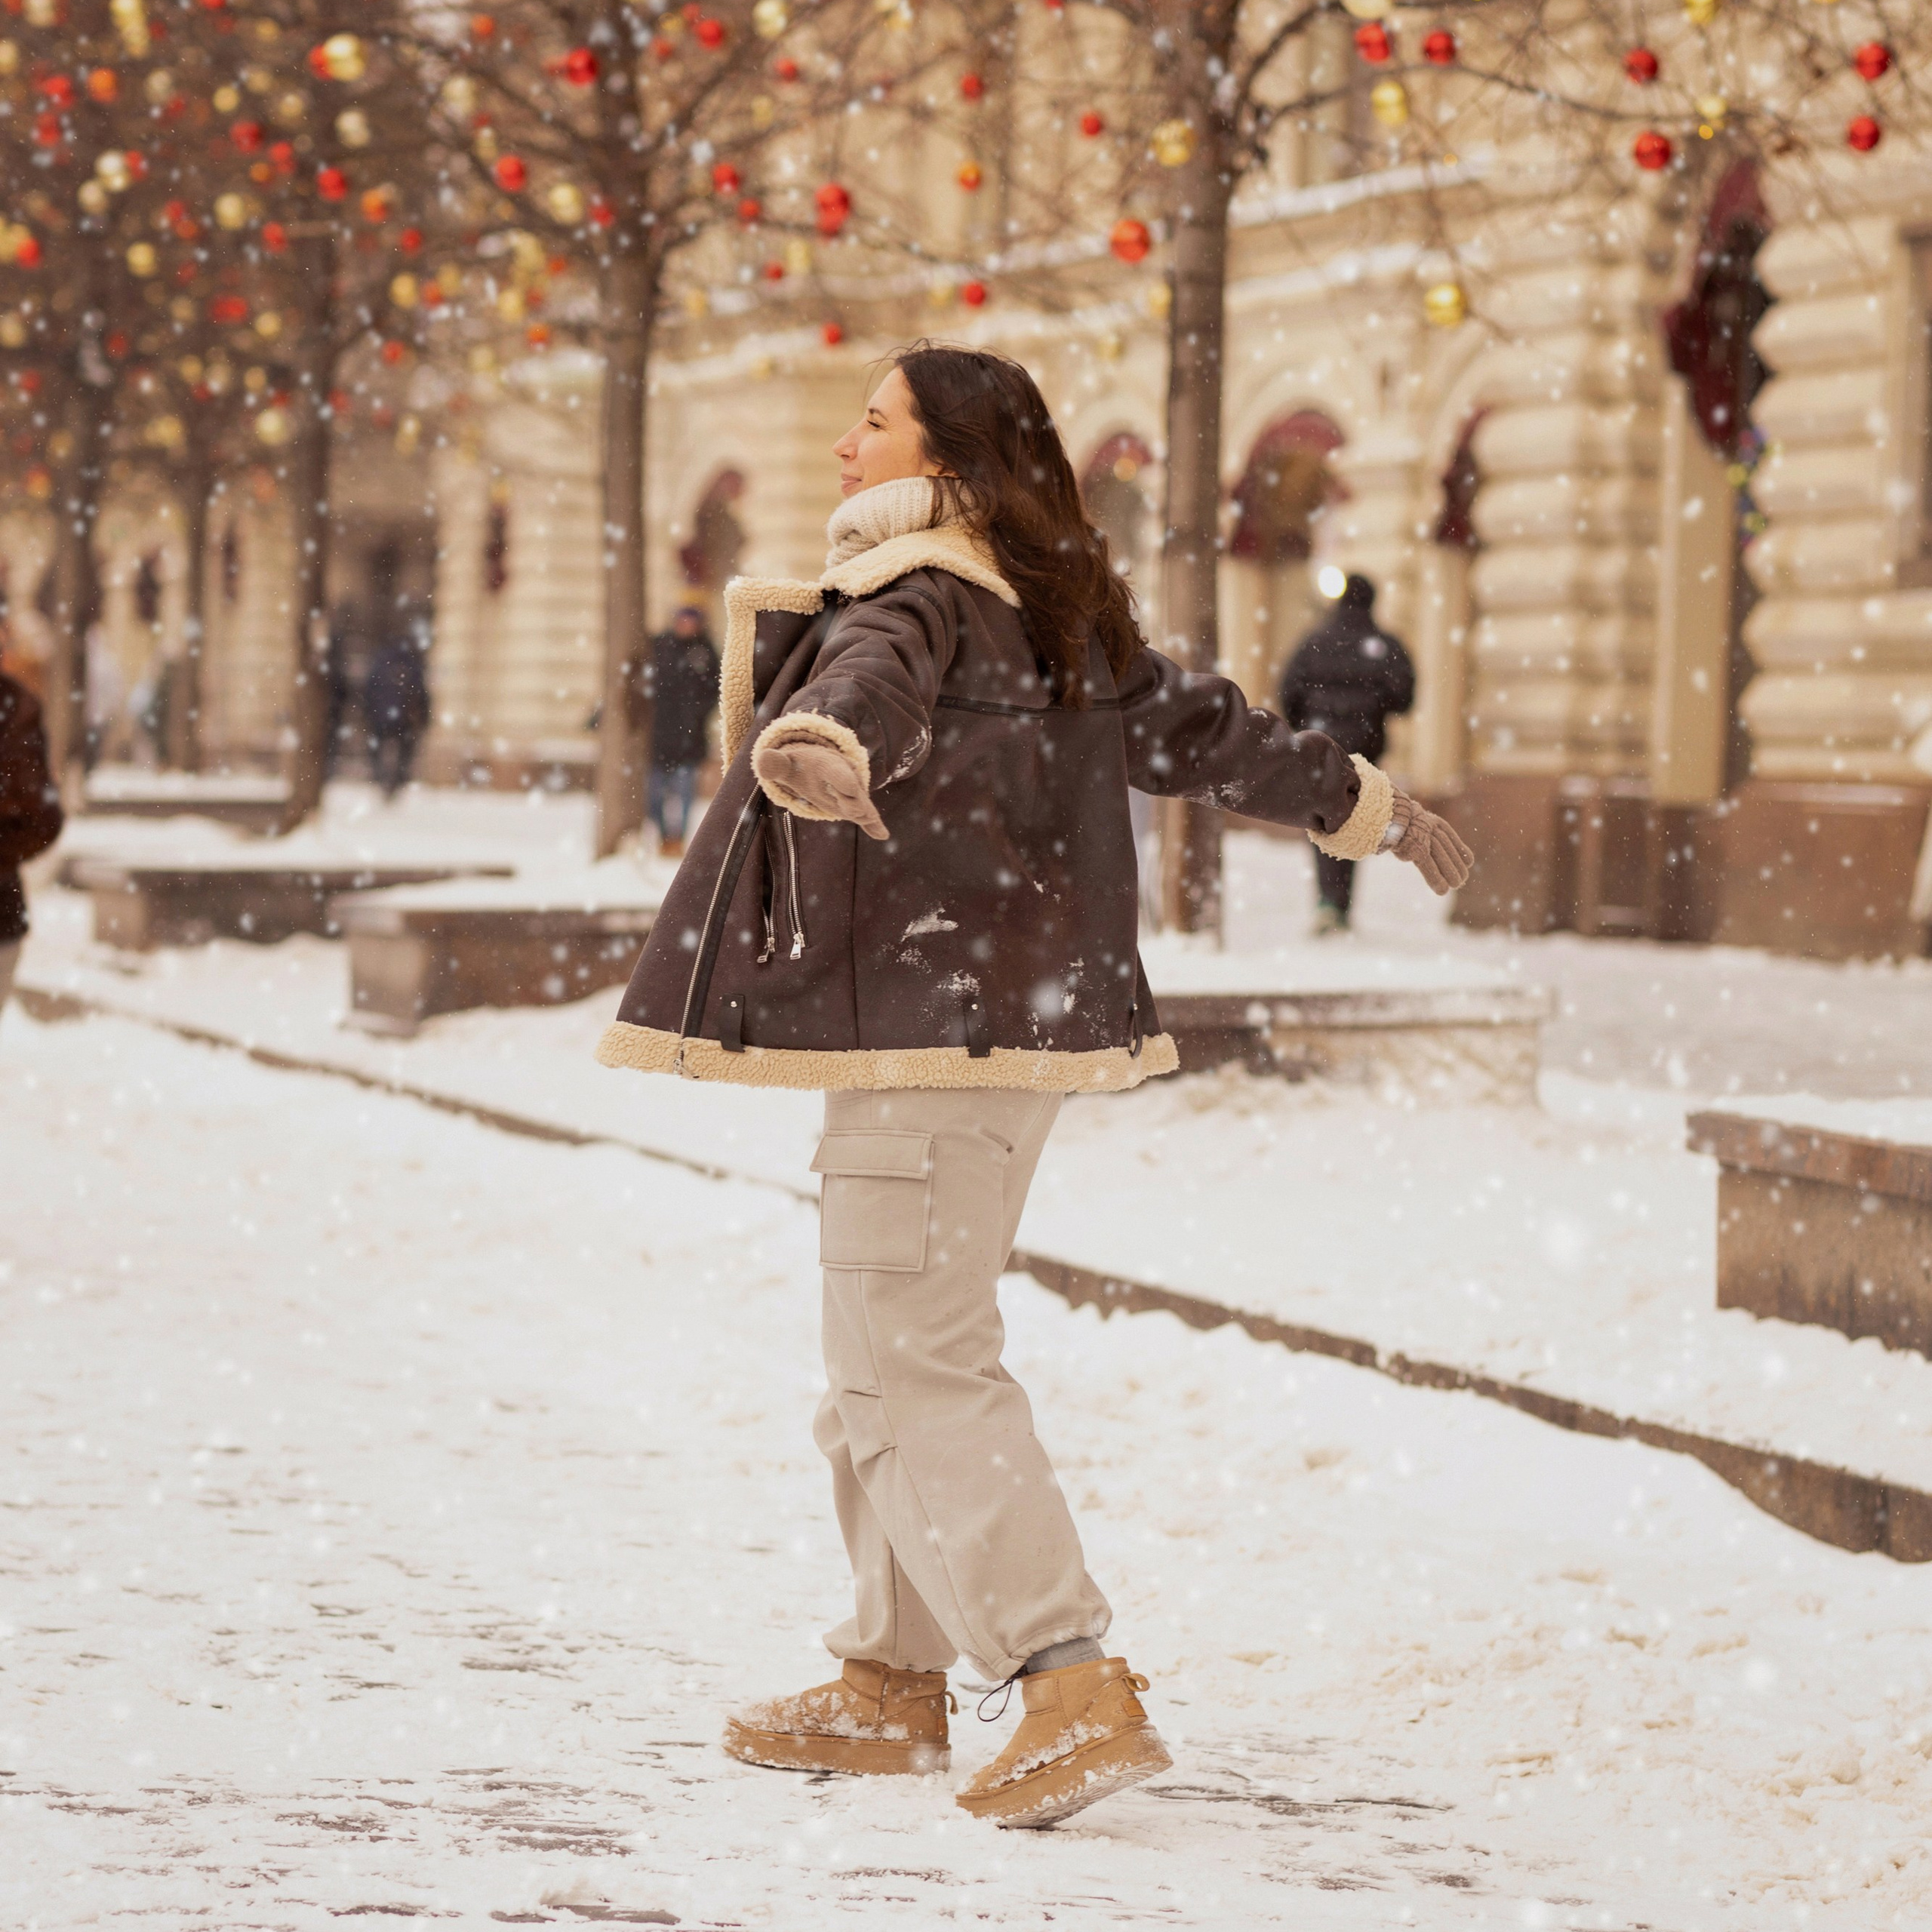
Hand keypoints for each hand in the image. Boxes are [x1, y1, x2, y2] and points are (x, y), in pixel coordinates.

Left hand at [753, 737, 888, 839]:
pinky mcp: (855, 806)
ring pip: (862, 806)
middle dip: (854, 802)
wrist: (819, 764)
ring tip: (874, 825)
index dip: (844, 781)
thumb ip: (775, 764)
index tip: (851, 789)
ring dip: (865, 815)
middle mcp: (847, 777)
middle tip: (855, 813)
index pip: (839, 774)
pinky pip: (867, 816)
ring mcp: (853, 793)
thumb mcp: (787, 763)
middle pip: (854, 792)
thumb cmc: (801, 765)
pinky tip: (882, 835)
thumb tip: (763, 760)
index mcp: (831, 766)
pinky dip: (874, 825)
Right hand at [1387, 792, 1473, 894]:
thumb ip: (1414, 832)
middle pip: (1445, 847)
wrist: (1383, 814)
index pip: (1448, 835)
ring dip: (1449, 873)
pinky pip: (1428, 865)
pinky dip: (1435, 879)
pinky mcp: (1415, 847)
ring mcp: (1422, 836)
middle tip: (1462, 879)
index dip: (1460, 849)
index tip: (1469, 861)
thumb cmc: (1389, 822)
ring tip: (1455, 886)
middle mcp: (1428, 826)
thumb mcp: (1406, 823)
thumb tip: (1412, 845)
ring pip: (1440, 856)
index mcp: (1428, 819)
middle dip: (1455, 864)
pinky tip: (1442, 890)